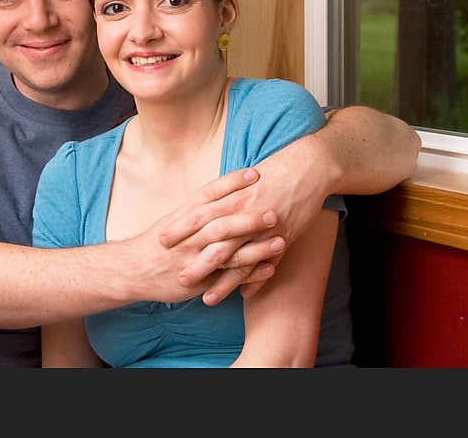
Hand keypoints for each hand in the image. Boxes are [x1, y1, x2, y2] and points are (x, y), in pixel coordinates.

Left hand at [159, 132, 334, 302]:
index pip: (198, 214)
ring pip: (239, 259)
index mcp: (231, 196)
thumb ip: (223, 197)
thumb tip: (202, 207)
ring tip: (207, 299)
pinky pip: (267, 264)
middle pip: (214, 241)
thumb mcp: (242, 181)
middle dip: (196, 261)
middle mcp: (244, 213)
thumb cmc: (272, 171)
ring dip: (222, 282)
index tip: (160, 241)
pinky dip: (255, 281)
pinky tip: (244, 296)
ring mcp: (264, 228)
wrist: (307, 166)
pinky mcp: (284, 236)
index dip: (180, 228)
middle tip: (178, 278)